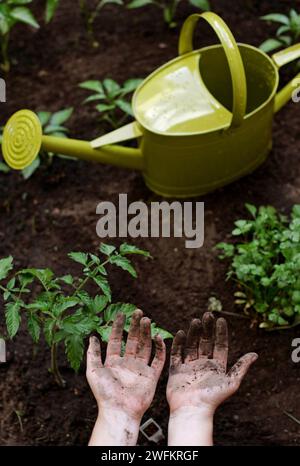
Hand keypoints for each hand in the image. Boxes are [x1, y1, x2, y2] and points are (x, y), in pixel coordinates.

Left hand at [87, 309, 165, 444]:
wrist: (119, 411)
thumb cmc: (104, 393)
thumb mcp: (93, 370)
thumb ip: (92, 353)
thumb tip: (92, 337)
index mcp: (113, 362)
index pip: (116, 340)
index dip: (118, 327)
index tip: (121, 314)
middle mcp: (127, 364)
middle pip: (132, 340)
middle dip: (135, 326)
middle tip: (138, 312)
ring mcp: (140, 369)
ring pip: (145, 346)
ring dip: (146, 333)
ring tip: (147, 319)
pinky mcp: (151, 376)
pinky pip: (158, 360)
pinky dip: (159, 348)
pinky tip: (157, 336)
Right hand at [167, 312, 256, 445]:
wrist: (193, 410)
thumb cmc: (213, 398)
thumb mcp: (232, 382)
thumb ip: (241, 367)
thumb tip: (255, 354)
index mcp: (217, 366)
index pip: (220, 345)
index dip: (220, 332)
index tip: (220, 320)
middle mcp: (203, 364)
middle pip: (204, 342)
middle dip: (206, 328)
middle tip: (206, 315)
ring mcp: (189, 366)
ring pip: (191, 345)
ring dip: (193, 332)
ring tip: (195, 321)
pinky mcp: (177, 370)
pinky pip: (177, 354)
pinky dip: (178, 343)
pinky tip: (181, 333)